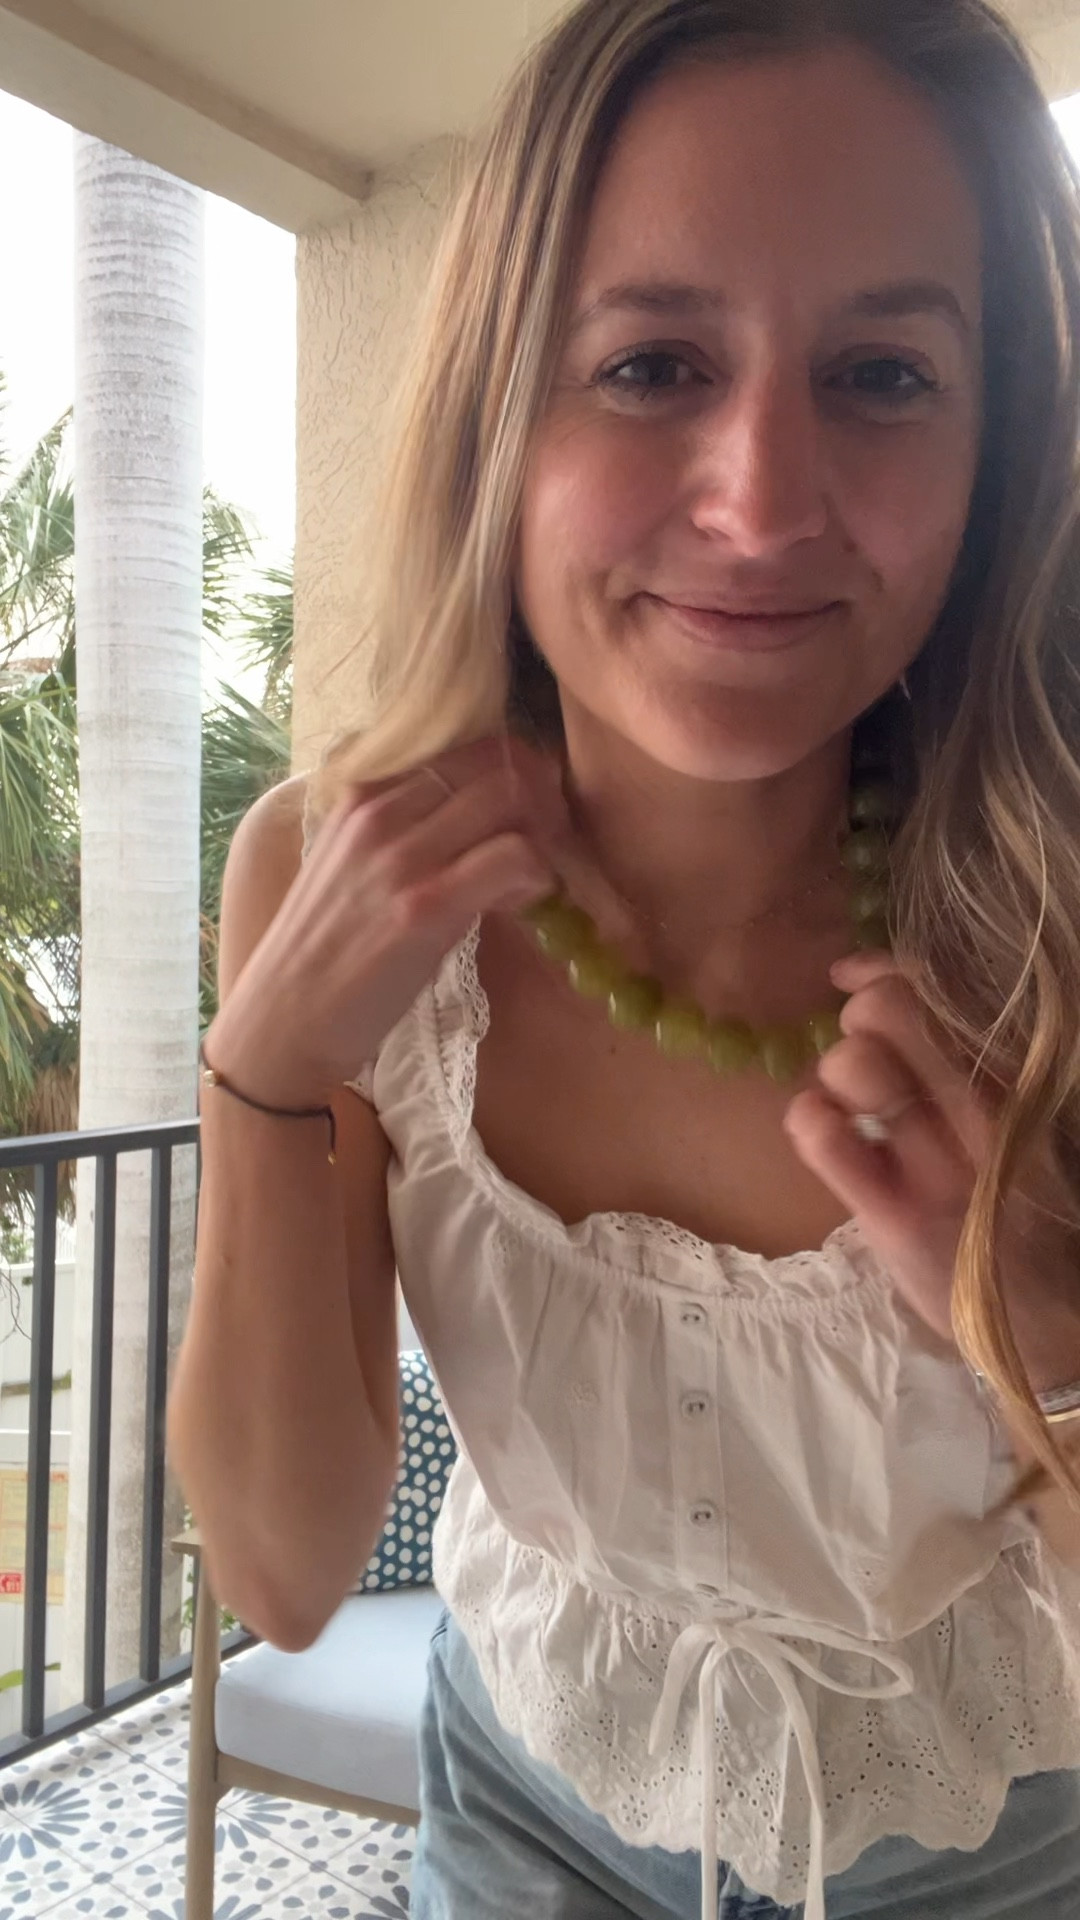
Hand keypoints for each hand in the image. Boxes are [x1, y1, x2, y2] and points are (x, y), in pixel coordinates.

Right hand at [206, 737, 559, 1108]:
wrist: (283, 1015)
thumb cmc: (323, 947)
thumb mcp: (350, 861)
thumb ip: (403, 827)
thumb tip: (477, 817)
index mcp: (363, 793)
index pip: (466, 744)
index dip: (516, 769)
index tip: (529, 810)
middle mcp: (381, 811)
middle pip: (497, 761)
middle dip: (542, 795)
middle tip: (548, 840)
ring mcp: (402, 856)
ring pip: (511, 797)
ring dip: (544, 833)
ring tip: (537, 874)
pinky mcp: (425, 906)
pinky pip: (512, 857)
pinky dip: (537, 874)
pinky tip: (524, 901)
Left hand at [783, 950, 1079, 1389]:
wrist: (1051, 1320)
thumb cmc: (1020, 1210)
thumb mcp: (1013, 1124)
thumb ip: (963, 1065)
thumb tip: (880, 995)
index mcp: (1009, 1079)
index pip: (933, 988)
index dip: (879, 972)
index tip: (852, 980)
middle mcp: (981, 1108)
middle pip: (888, 1011)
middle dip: (858, 1020)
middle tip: (864, 1063)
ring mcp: (940, 1163)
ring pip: (854, 1065)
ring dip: (836, 1077)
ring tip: (856, 1115)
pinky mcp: (898, 1217)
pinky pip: (823, 1139)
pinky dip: (809, 1122)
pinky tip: (827, 1137)